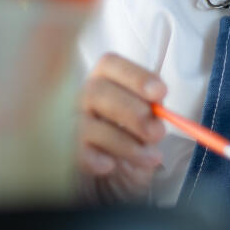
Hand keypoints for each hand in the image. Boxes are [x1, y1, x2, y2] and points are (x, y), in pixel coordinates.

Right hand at [77, 52, 166, 201]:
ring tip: (151, 157)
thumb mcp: (146, 111)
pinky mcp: (68, 150)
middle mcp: (83, 95)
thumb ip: (152, 106)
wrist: (114, 158)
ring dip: (126, 144)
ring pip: (89, 126)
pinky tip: (111, 165)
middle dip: (133, 113)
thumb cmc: (132, 125)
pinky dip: (95, 159)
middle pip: (97, 93)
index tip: (161, 93)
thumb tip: (158, 111)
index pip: (110, 64)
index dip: (136, 76)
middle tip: (158, 132)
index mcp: (104, 77)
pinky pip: (77, 153)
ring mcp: (72, 122)